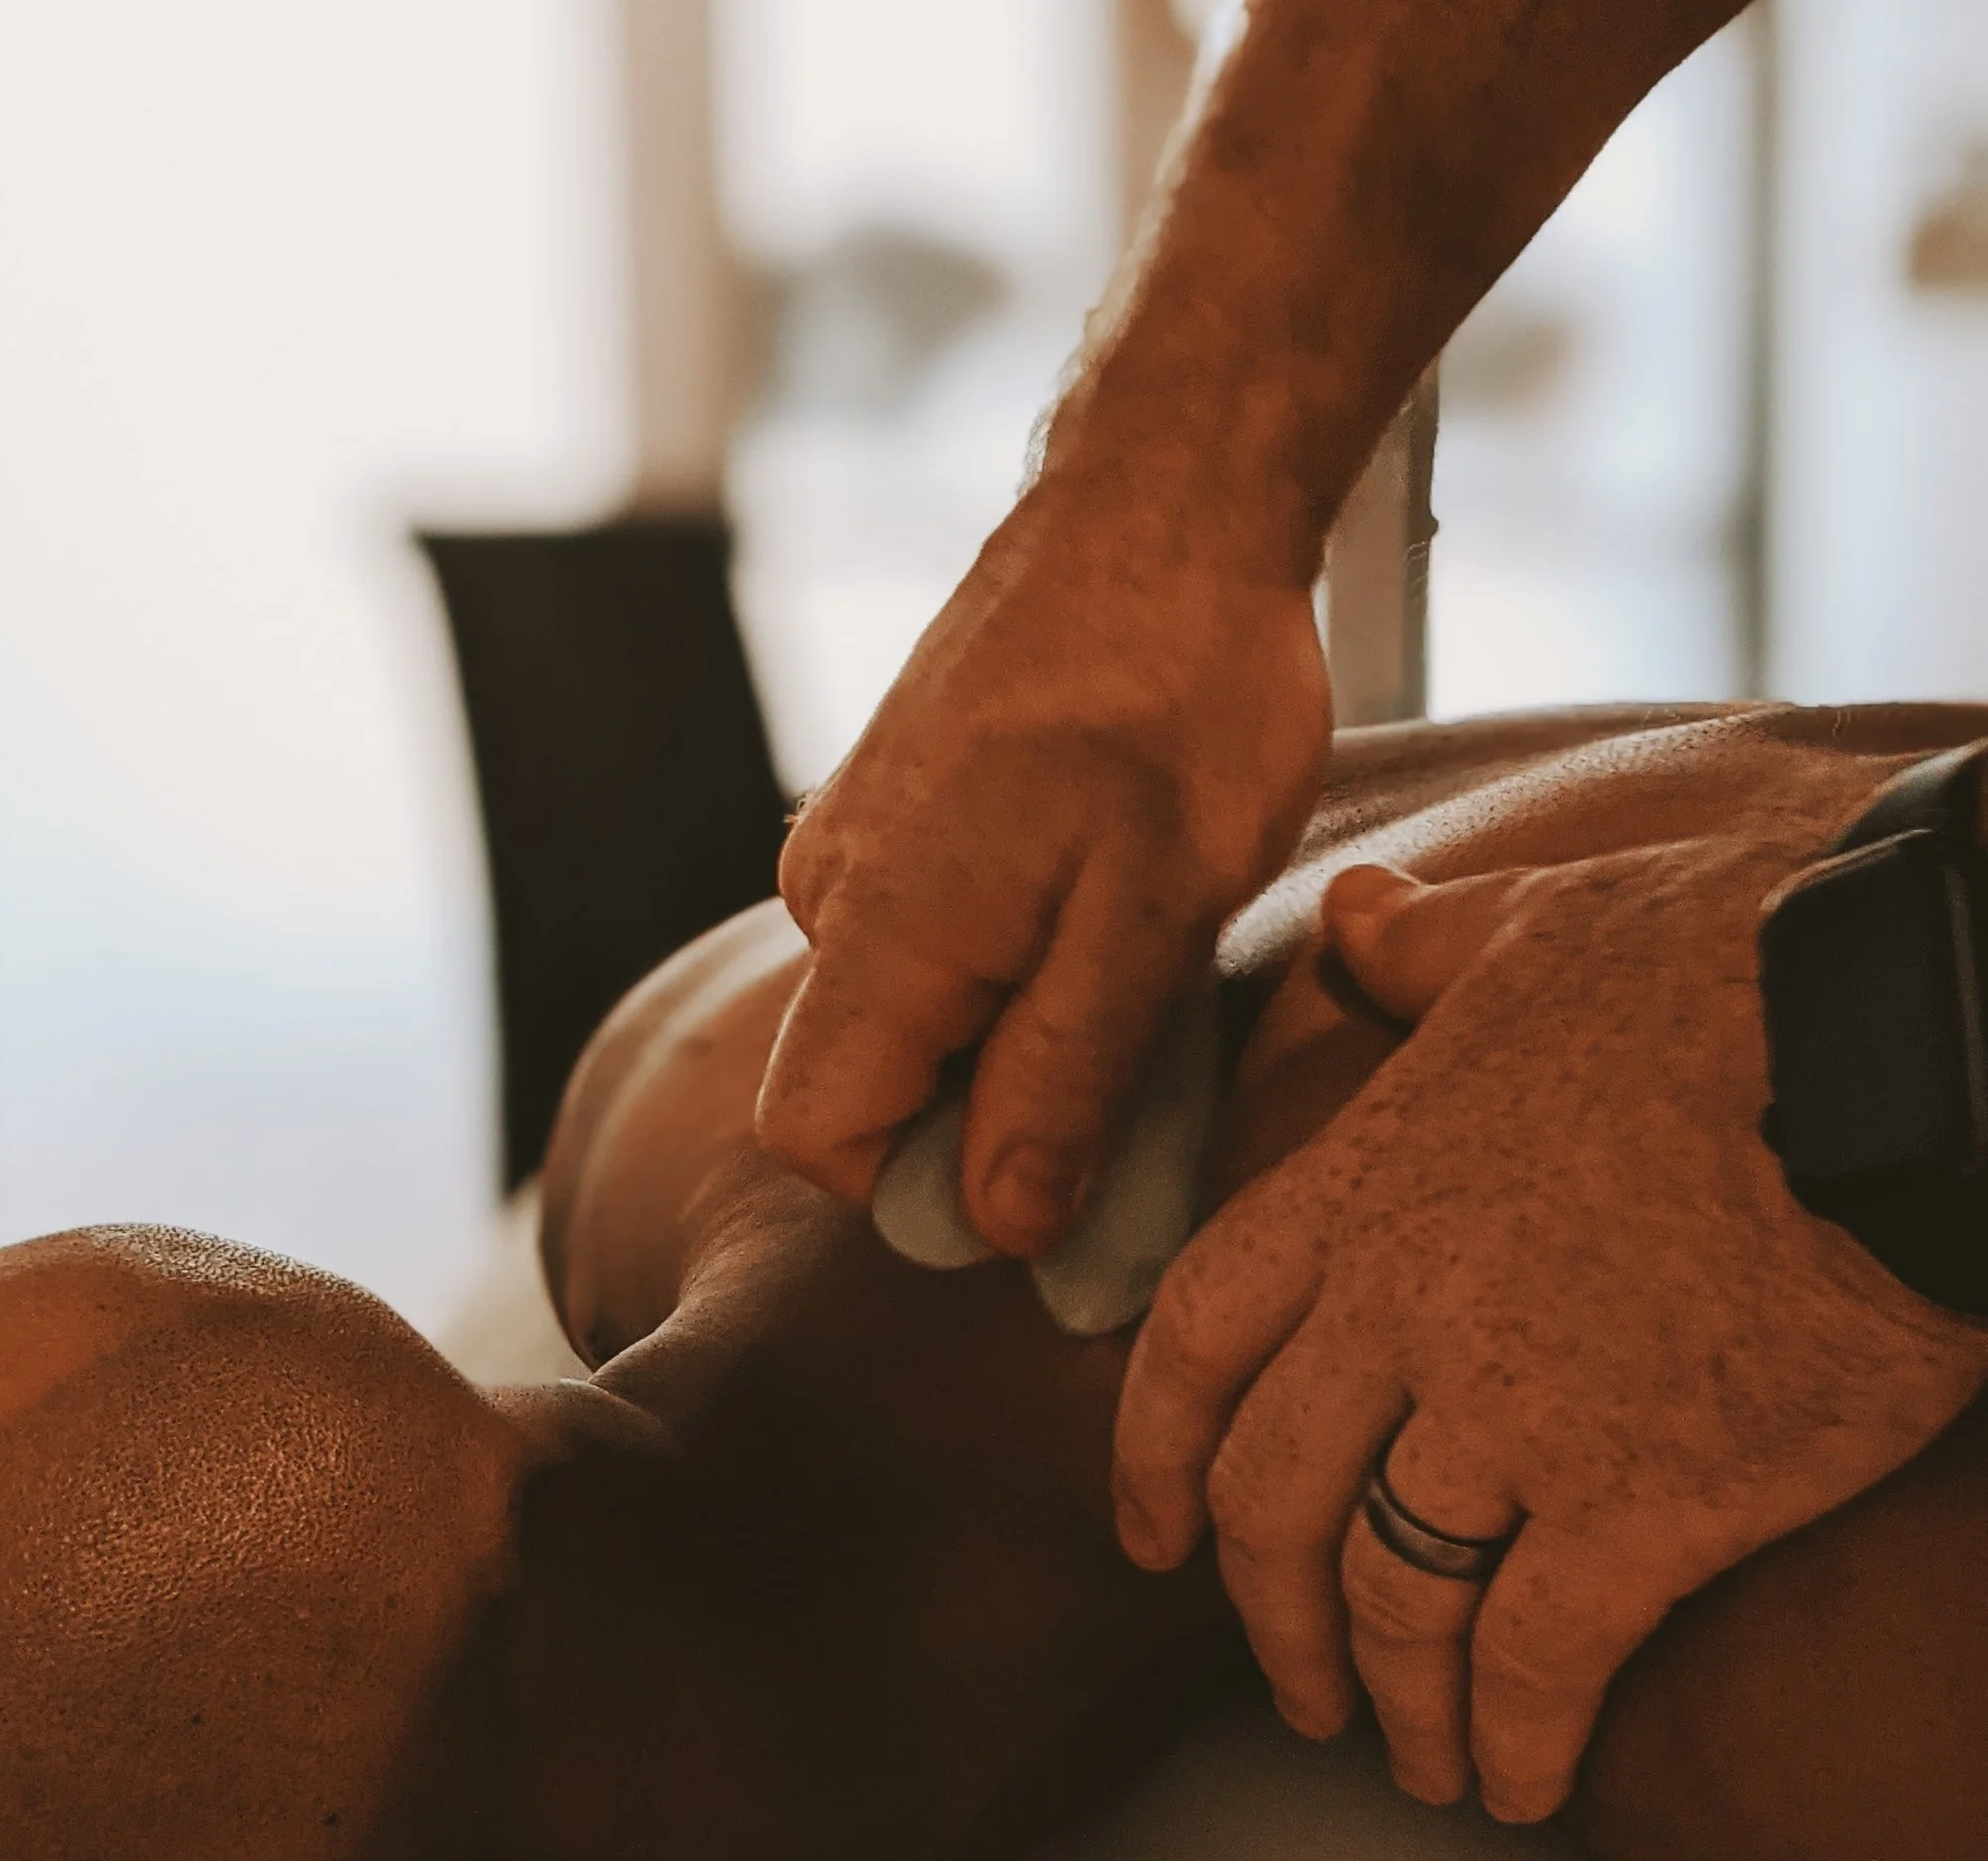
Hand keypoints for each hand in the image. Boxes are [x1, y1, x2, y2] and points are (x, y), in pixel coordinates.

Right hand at [755, 480, 1329, 1259]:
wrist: (1164, 498)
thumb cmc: (1178, 692)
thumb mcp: (1153, 912)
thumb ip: (1064, 1081)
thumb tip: (996, 1227)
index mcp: (879, 929)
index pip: (819, 1138)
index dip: (930, 1189)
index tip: (1059, 1157)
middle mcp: (830, 890)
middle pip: (868, 1081)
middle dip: (990, 1105)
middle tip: (1134, 1036)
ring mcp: (850, 836)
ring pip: (903, 1009)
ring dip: (1008, 1021)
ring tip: (1127, 934)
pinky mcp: (887, 802)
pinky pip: (920, 933)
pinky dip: (1004, 950)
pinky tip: (1096, 880)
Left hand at [1112, 840, 1987, 1821]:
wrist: (1910, 1031)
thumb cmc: (1743, 963)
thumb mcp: (1543, 928)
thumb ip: (1421, 950)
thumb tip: (1349, 914)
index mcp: (1361, 1187)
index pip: (1192, 1347)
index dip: (1151, 1458)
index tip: (1150, 1539)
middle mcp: (1402, 1314)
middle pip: (1270, 1505)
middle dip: (1269, 1619)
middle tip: (1296, 1689)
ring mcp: (1514, 1416)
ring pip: (1389, 1599)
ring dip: (1391, 1702)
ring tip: (1417, 1759)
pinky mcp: (1647, 1500)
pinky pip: (1538, 1659)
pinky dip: (1517, 1739)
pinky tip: (1523, 1783)